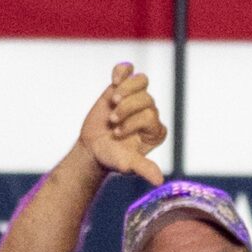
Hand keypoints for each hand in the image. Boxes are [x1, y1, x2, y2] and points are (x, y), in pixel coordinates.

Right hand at [77, 62, 165, 184]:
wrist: (92, 148)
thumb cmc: (111, 157)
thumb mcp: (126, 164)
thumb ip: (143, 168)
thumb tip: (158, 181)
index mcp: (156, 130)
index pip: (151, 115)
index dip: (132, 123)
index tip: (116, 134)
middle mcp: (150, 112)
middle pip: (146, 98)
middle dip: (126, 109)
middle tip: (112, 121)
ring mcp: (136, 98)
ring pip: (141, 81)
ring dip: (125, 89)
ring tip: (112, 101)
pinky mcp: (121, 88)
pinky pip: (128, 70)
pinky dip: (121, 71)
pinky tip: (113, 81)